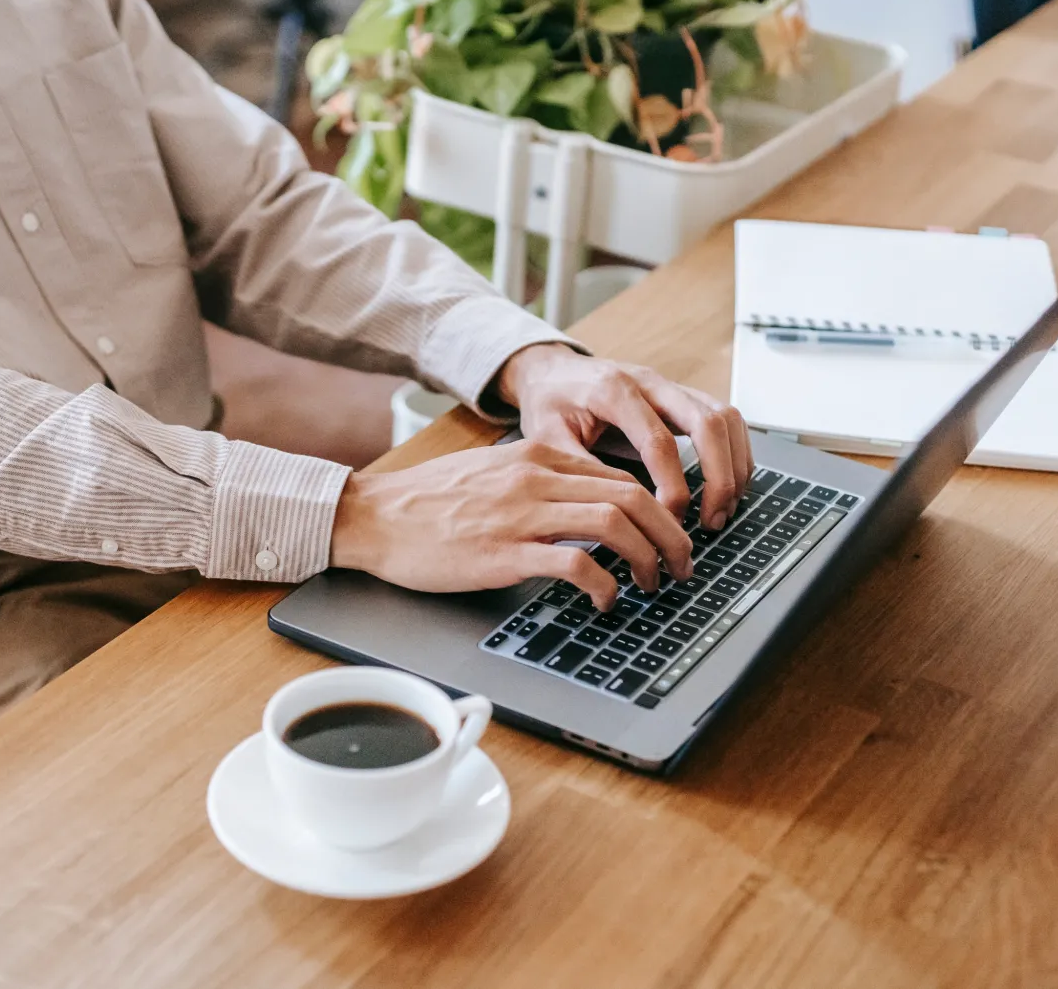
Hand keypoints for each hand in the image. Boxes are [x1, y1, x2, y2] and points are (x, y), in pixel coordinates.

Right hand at [329, 440, 692, 609]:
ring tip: (655, 584)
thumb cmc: (428, 503)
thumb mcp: (492, 473)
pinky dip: (604, 585)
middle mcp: (536, 478)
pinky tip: (606, 601)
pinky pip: (575, 565)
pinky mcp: (504, 553)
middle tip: (683, 564)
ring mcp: (521, 515)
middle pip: (632, 496)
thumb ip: (539, 481)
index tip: (670, 536)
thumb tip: (586, 503)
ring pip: (615, 524)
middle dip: (671, 534)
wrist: (374, 517)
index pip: (621, 475)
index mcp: (536, 457)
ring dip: (649, 557)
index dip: (659, 508)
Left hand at [495, 344, 753, 529]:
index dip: (673, 486)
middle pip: (708, 422)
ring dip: (734, 466)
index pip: (659, 441)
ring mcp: (671, 386)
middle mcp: (650, 382)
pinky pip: (725, 419)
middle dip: (719, 477)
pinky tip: (727, 485)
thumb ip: (580, 471)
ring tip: (723, 509)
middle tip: (712, 521)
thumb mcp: (546, 438)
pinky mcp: (681, 396)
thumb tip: (618, 514)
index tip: (670, 521)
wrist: (551, 371)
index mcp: (613, 391)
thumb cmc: (548, 403)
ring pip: (726, 417)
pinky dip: (735, 453)